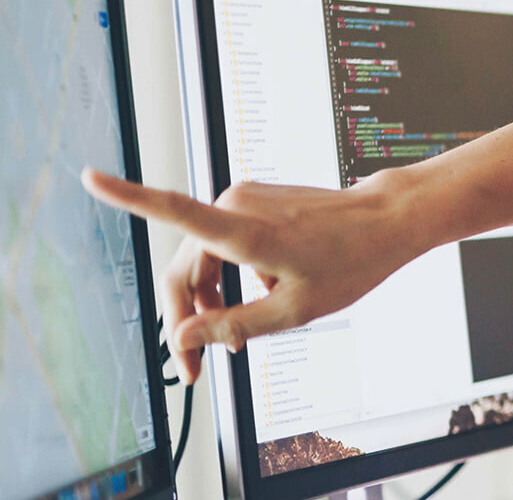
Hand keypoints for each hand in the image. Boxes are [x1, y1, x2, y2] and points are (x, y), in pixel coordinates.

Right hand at [80, 168, 425, 383]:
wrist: (387, 221)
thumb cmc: (350, 262)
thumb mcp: (294, 311)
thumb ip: (232, 326)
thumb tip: (183, 339)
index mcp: (244, 230)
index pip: (174, 210)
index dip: (128, 196)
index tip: (90, 178)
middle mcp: (236, 206)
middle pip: (185, 268)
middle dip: (186, 320)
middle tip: (194, 371)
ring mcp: (244, 199)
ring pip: (202, 259)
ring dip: (208, 301)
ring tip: (229, 342)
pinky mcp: (253, 201)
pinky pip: (223, 244)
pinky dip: (227, 277)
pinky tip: (252, 302)